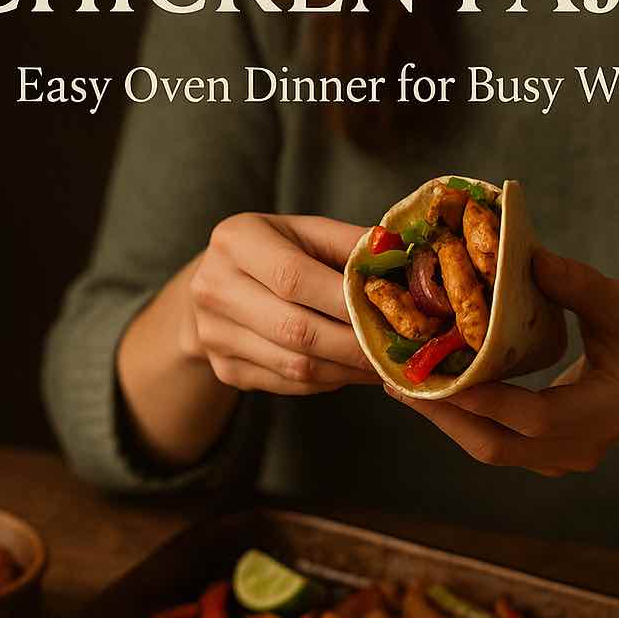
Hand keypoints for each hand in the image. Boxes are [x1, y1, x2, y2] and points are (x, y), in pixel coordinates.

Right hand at [186, 213, 379, 395]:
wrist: (218, 284)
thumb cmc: (277, 251)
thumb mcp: (308, 233)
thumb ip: (351, 245)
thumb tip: (404, 263)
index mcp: (235, 241)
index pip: (294, 278)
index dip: (345, 302)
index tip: (391, 315)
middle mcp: (213, 288)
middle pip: (296, 329)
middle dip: (356, 344)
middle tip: (398, 349)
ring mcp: (214, 335)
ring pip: (296, 365)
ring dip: (349, 369)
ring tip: (385, 363)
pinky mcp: (226, 370)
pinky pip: (290, 384)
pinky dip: (331, 381)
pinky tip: (355, 370)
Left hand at [387, 247, 618, 522]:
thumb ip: (581, 285)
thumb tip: (529, 255)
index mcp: (603, 412)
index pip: (537, 416)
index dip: (487, 399)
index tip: (441, 372)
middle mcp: (578, 447)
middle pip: (498, 446)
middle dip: (444, 413)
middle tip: (397, 378)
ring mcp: (558, 461)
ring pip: (489, 450)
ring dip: (444, 418)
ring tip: (400, 381)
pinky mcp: (541, 459)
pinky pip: (493, 445)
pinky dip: (460, 419)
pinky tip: (431, 389)